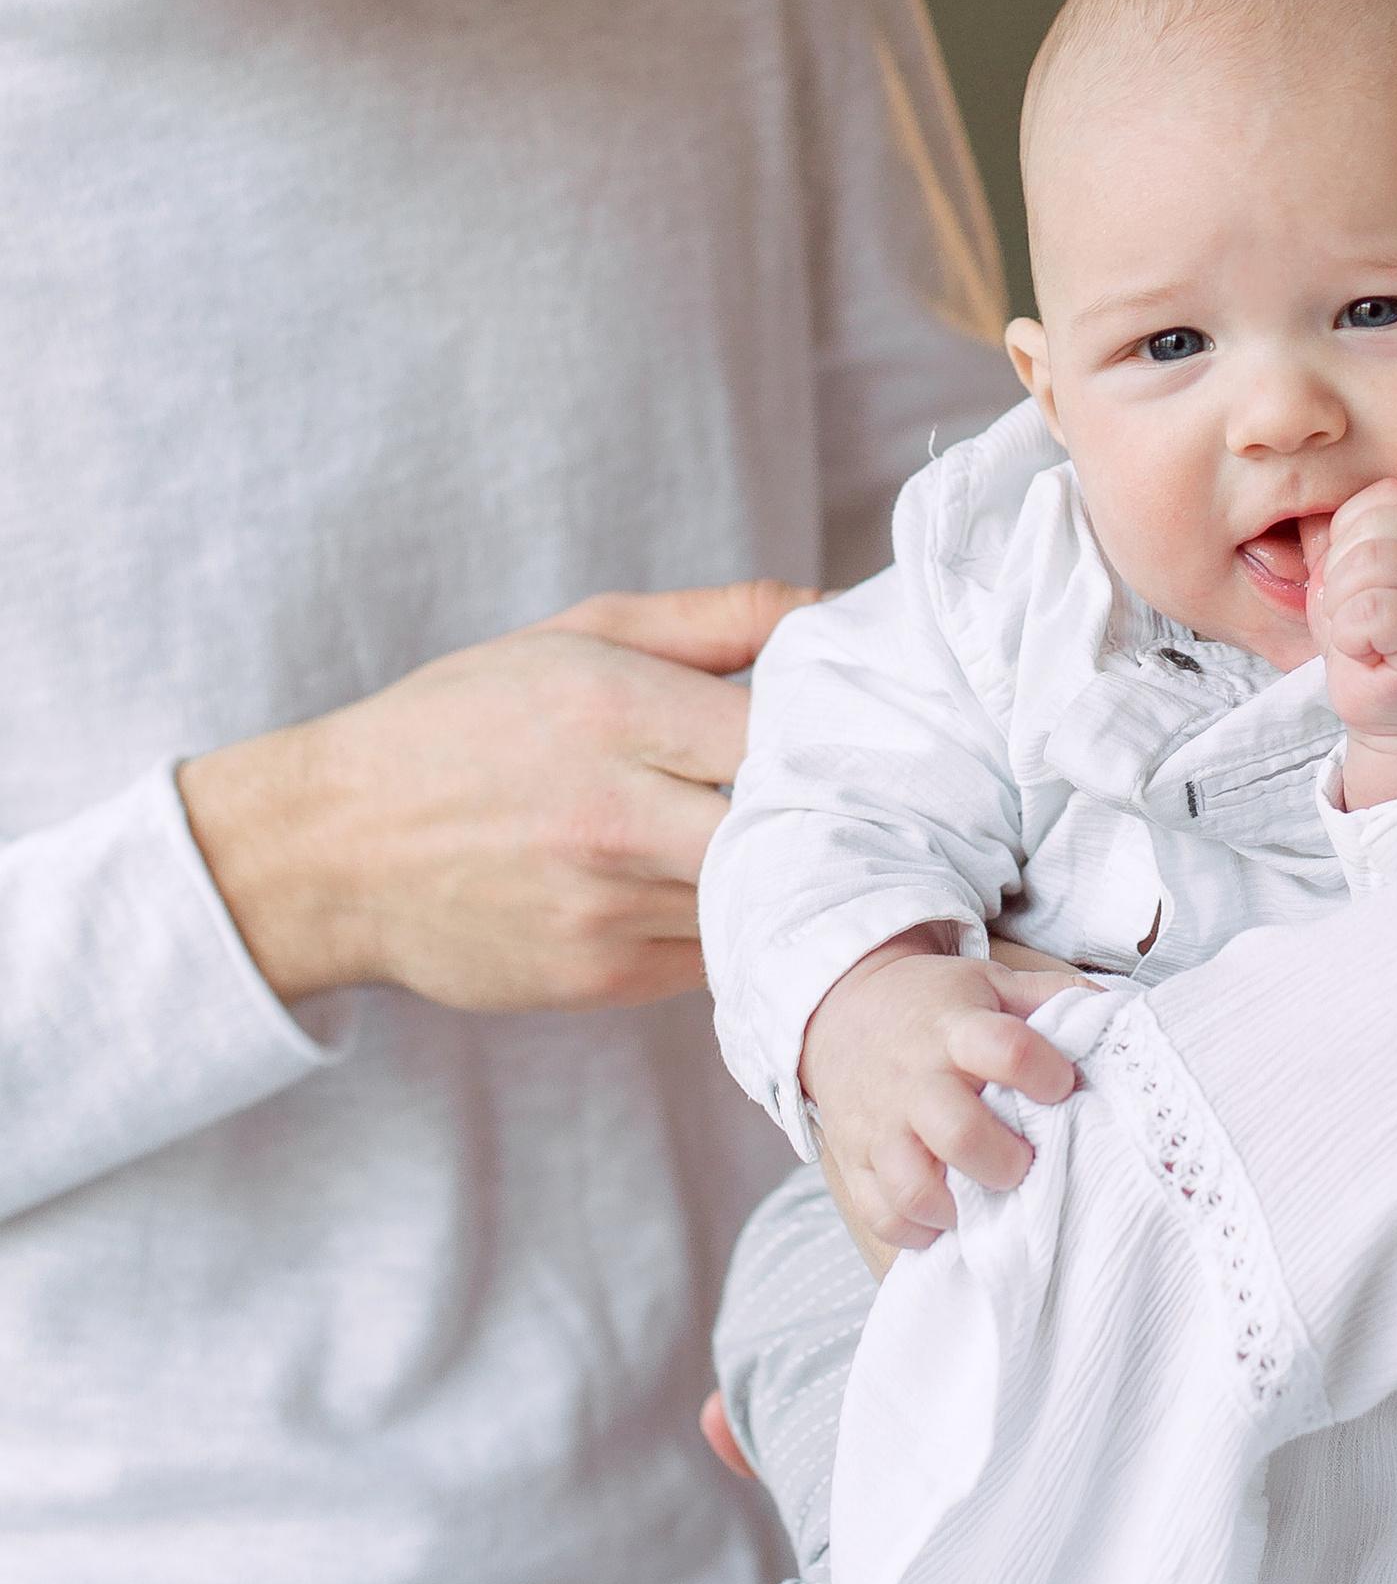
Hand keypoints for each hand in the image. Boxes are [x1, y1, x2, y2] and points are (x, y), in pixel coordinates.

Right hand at [178, 582, 813, 1014]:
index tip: (874, 728)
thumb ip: (719, 618)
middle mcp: (614, 812)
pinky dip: (740, 924)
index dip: (843, 730)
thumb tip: (835, 607)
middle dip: (837, 809)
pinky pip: (719, 953)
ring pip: (762, 896)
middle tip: (875, 795)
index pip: (784, 726)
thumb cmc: (463, 722)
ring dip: (793, 872)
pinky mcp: (603, 977)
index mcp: (612, 707)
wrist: (334, 850)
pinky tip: (732, 892)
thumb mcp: (582, 635)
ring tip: (812, 841)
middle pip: (789, 821)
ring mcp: (609, 905)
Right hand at [800, 937, 1081, 1266]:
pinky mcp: (856, 1162)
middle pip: (958, 1132)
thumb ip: (1052, 996)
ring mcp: (881, 1126)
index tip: (1061, 1087)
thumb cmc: (934, 1005)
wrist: (843, 1008)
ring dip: (960, 1207)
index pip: (1006, 1049)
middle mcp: (915, 1080)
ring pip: (914, 1187)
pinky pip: (882, 1216)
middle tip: (1024, 1161)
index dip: (1045, 1073)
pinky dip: (917, 1230)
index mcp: (955, 1029)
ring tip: (983, 1196)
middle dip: (1005, 1161)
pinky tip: (947, 1214)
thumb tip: (1117, 1015)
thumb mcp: (991, 982)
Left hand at [1304, 477, 1396, 806]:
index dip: (1346, 541)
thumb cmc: (1373, 643)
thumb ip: (1331, 537)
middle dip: (1340, 579)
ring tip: (1363, 636)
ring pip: (1368, 565)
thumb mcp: (1344, 579)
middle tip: (1358, 618)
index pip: (1378, 496)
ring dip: (1344, 610)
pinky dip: (1352, 636)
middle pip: (1370, 531)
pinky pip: (1372, 610)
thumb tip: (1300, 497)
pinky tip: (1371, 653)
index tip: (1358, 586)